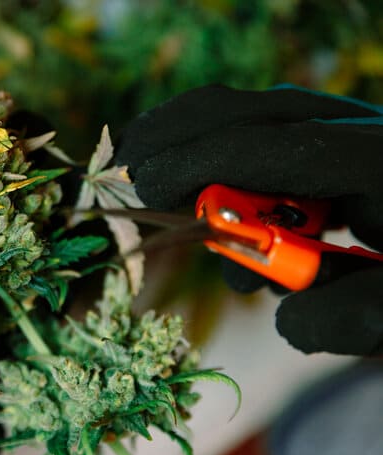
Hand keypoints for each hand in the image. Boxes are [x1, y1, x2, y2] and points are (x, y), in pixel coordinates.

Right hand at [113, 84, 382, 355]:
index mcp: (378, 162)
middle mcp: (351, 129)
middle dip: (170, 136)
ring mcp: (335, 126)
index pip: (268, 147)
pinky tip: (213, 208)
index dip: (196, 164)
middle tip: (120, 169)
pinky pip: (251, 132)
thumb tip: (278, 316)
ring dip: (191, 156)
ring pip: (240, 115)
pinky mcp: (321, 139)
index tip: (140, 188)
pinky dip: (209, 157)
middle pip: (240, 110)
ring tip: (186, 218)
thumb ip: (345, 321)